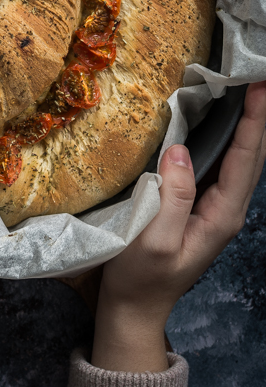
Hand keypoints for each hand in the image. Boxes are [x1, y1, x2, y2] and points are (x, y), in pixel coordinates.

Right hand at [92, 81, 265, 371]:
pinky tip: (222, 122)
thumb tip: (180, 150)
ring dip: (247, 125)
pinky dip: (229, 137)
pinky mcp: (197, 206)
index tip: (258, 87)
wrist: (132, 308)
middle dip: (259, 117)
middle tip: (260, 78)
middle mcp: (225, 210)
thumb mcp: (155, 241)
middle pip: (252, 156)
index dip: (254, 122)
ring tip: (249, 91)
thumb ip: (173, 197)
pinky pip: (222, 164)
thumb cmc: (140, 278)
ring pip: (240, 159)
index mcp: (221, 216)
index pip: (245, 159)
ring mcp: (213, 208)